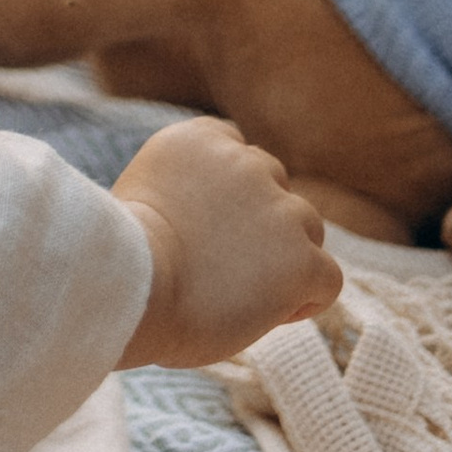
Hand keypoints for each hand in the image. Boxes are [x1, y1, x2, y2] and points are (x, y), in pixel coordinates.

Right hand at [113, 118, 339, 366]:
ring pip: (307, 230)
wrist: (132, 288)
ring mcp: (279, 208)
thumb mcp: (143, 195)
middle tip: (225, 268)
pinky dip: (307, 297)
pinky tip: (272, 313)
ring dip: (286, 258)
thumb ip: (184, 191)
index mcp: (198, 138)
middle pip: (277, 189)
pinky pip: (326, 277)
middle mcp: (244, 161)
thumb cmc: (124, 260)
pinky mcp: (302, 258)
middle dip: (262, 225)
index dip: (231, 196)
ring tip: (246, 294)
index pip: (238, 154)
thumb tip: (205, 221)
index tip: (209, 231)